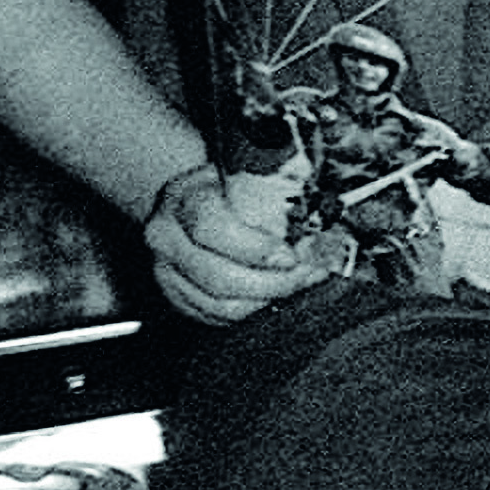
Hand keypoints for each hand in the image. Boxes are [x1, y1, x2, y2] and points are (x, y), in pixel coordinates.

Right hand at [144, 162, 323, 325]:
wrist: (185, 200)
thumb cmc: (224, 184)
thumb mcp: (241, 172)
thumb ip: (272, 192)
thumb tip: (325, 225)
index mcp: (182, 199)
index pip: (213, 229)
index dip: (257, 248)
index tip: (293, 255)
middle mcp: (164, 238)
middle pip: (219, 277)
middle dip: (274, 283)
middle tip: (309, 274)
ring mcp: (164, 272)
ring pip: (219, 305)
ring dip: (267, 300)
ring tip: (300, 284)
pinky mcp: (174, 296)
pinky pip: (215, 317)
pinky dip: (251, 311)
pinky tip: (277, 295)